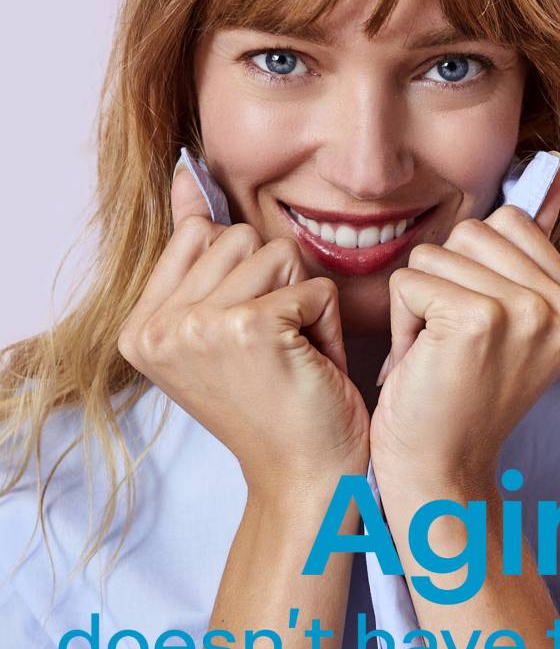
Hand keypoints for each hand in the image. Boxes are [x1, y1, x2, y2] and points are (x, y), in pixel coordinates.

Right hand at [117, 162, 369, 499]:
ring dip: (302, 303)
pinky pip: (314, 286)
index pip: (198, 235)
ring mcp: (199, 326)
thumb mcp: (219, 330)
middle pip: (241, 238)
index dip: (244, 274)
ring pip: (279, 254)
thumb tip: (185, 172)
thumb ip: (196, 255)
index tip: (250, 333)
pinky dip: (328, 324)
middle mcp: (158, 327)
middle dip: (275, 286)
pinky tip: (313, 367)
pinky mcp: (252, 327)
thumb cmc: (275, 404)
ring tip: (293, 357)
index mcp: (140, 327)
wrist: (308, 476)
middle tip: (276, 352)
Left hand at [369, 160, 559, 498]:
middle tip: (454, 345)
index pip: (513, 223)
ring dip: (422, 300)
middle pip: (476, 230)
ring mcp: (529, 312)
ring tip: (438, 353)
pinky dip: (401, 320)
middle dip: (447, 281)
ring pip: (440, 252)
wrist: (439, 471)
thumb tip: (554, 166)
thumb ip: (531, 253)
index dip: (476, 268)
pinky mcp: (479, 319)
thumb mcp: (512, 321)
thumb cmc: (460, 395)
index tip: (479, 330)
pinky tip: (420, 363)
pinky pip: (412, 278)